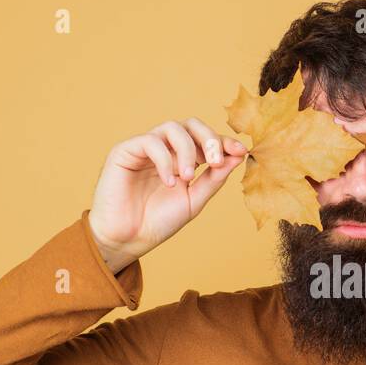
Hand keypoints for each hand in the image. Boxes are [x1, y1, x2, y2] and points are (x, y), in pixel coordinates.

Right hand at [88, 118, 247, 271]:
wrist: (127, 239)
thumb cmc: (158, 222)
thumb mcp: (194, 200)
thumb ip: (214, 178)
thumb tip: (238, 156)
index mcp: (183, 159)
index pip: (206, 141)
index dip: (224, 142)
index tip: (241, 152)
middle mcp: (165, 150)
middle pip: (191, 124)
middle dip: (209, 138)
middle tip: (216, 160)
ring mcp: (145, 148)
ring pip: (172, 128)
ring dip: (186, 149)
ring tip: (187, 177)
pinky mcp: (125, 151)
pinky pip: (150, 141)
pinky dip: (164, 159)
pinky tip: (168, 182)